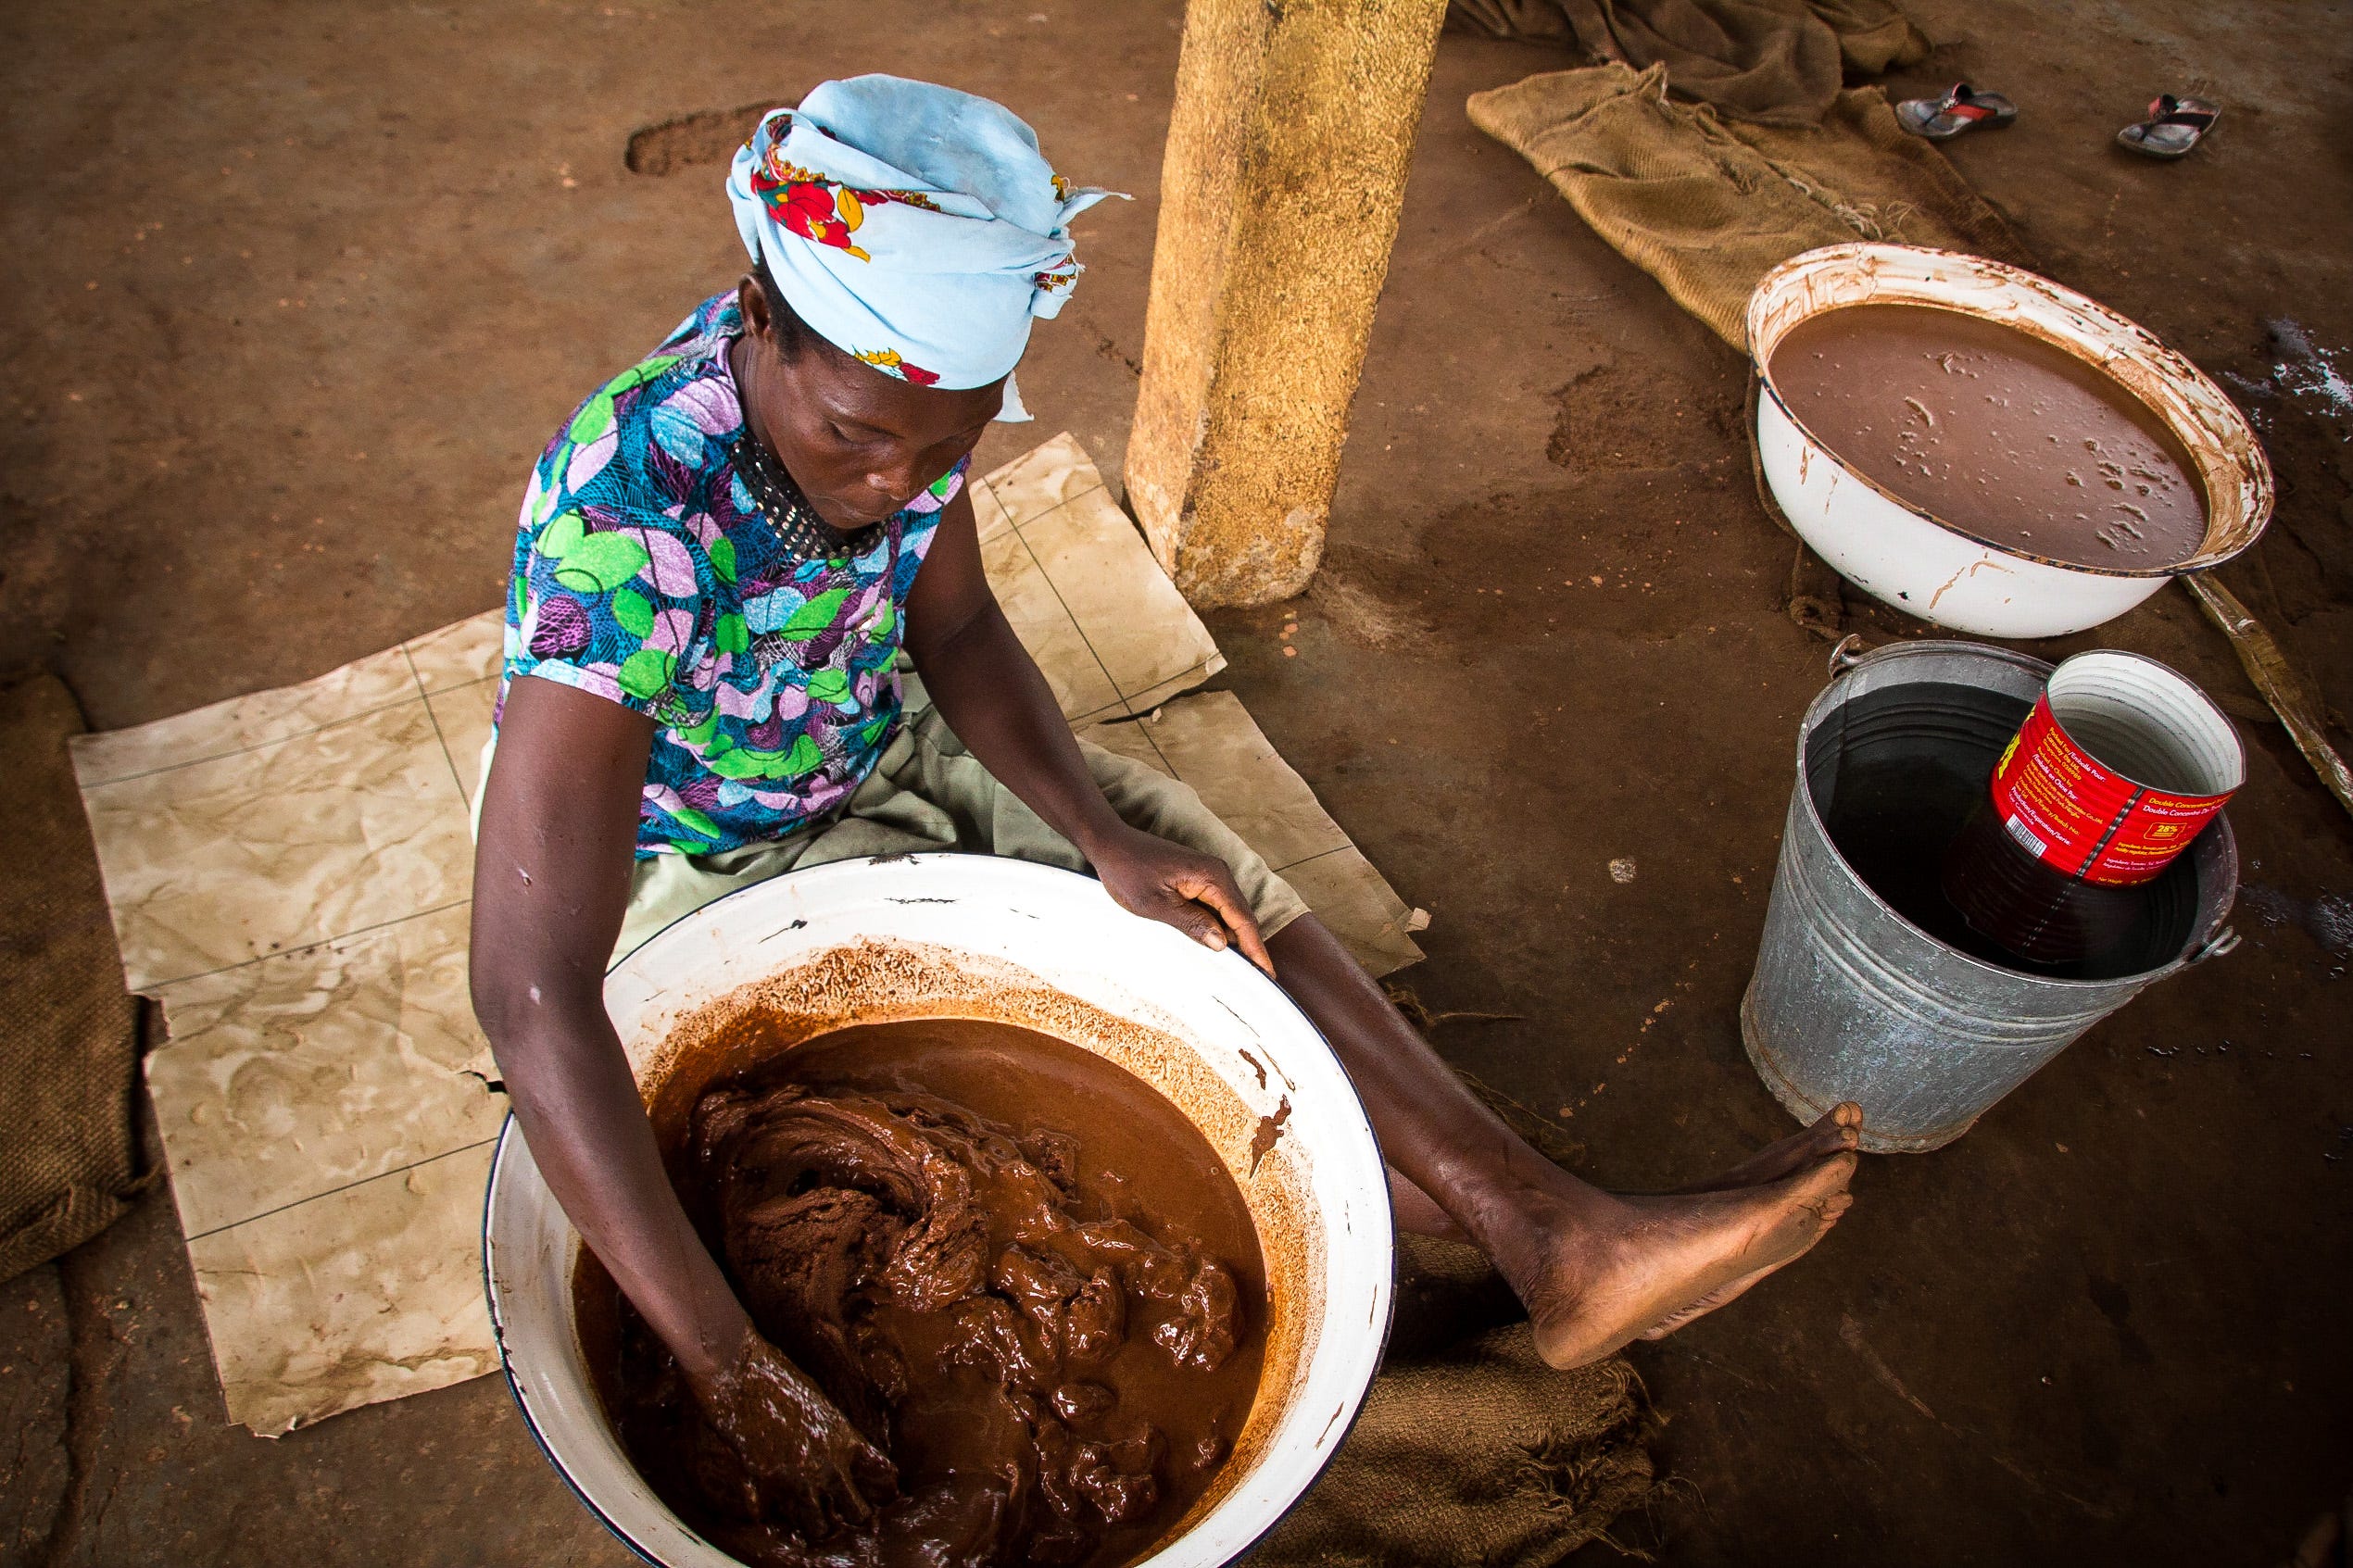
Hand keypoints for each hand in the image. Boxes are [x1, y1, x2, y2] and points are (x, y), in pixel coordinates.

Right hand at [692, 1331, 897, 1538]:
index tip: (883, 1487)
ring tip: (811, 1518)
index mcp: (844, 1438)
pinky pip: (769, 1512)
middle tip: (844, 1512)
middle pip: (855, 1511)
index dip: (882, 1483)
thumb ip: (830, 1431)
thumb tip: (834, 1448)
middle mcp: (827, 1464)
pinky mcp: (764, 1483)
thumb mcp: (817, 1400)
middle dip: (852, 1514)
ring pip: (818, 1525)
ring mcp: (797, 1478)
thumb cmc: (779, 1376)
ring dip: (815, 1523)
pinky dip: (766, 1511)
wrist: (742, 1372)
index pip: (877, 1470)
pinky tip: (762, 1507)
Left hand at [1088, 825, 1274, 976]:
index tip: (1268, 975)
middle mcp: (1217, 873)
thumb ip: (1191, 923)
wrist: (1111, 844)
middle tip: (1261, 980)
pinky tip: (1220, 946)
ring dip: (1237, 939)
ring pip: (1230, 913)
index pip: (1242, 919)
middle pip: (1242, 916)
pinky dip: (1222, 927)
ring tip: (1246, 970)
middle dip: (1252, 947)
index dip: (1256, 949)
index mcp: (1211, 877)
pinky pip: (1217, 907)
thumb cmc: (1128, 872)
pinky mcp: (1198, 879)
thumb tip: (1222, 944)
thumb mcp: (1155, 904)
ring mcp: (1209, 875)